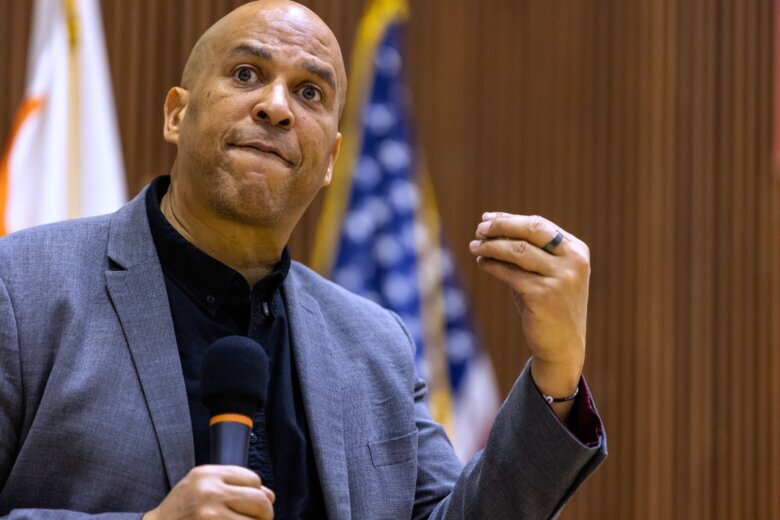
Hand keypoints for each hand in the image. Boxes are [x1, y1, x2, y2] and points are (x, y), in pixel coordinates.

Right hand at [143, 465, 274, 519]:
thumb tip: (270, 496)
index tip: (250, 503)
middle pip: (259, 500)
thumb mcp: (202, 486)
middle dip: (264, 513)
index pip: (253, 479)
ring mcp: (210, 515)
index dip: (257, 493)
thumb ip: (235, 485)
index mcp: (207, 474)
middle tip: (259, 519)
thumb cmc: (181, 509)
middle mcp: (210, 492)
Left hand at [469, 213, 589, 416]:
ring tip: (474, 246)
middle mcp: (573, 262)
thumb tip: (492, 228)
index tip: (487, 218)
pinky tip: (481, 263)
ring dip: (492, 246)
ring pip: (517, 250)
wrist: (562, 346)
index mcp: (577, 251)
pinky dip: (492, 265)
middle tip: (479, 228)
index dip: (510, 219)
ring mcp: (560, 278)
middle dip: (501, 226)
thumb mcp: (545, 274)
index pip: (539, 225)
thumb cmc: (550, 306)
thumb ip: (528, 251)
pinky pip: (510, 273)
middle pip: (530, 231)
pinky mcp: (543, 295)